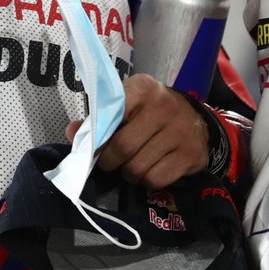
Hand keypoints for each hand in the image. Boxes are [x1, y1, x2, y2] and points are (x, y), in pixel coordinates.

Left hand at [67, 73, 208, 189]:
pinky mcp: (191, 154)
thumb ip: (100, 117)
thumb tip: (72, 132)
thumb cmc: (152, 111)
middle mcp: (164, 107)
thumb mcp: (128, 104)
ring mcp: (180, 132)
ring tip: (133, 163)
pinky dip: (147, 181)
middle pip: (123, 148)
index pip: (112, 114)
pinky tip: (151, 168)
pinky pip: (156, 180)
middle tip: (111, 161)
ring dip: (129, 173)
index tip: (96, 144)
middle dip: (110, 161)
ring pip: (138, 169)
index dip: (99, 136)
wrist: (196, 119)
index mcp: (144, 88)